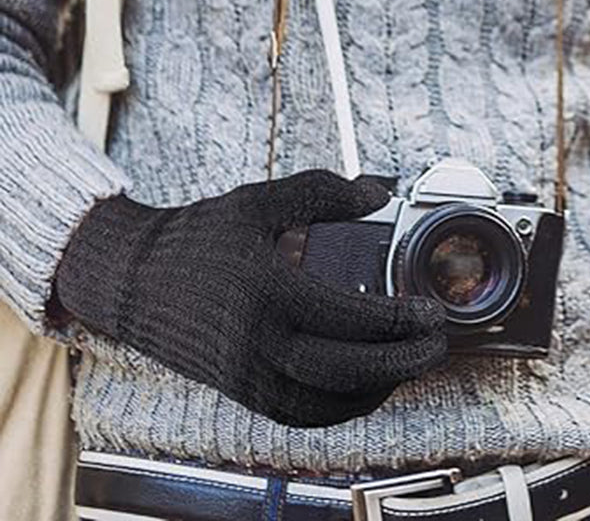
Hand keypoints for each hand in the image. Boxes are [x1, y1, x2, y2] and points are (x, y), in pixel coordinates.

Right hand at [54, 170, 446, 427]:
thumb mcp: (260, 201)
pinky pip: (303, 415)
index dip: (400, 319)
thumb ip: (322, 193)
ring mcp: (249, 376)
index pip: (350, 317)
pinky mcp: (243, 393)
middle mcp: (258, 343)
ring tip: (409, 361)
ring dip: (378, 388)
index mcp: (267, 292)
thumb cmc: (198, 238)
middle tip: (436, 344)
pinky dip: (343, 407)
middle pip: (348, 370)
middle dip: (404, 361)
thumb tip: (378, 194)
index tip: (430, 311)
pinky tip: (366, 384)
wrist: (134, 281)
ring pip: (329, 404)